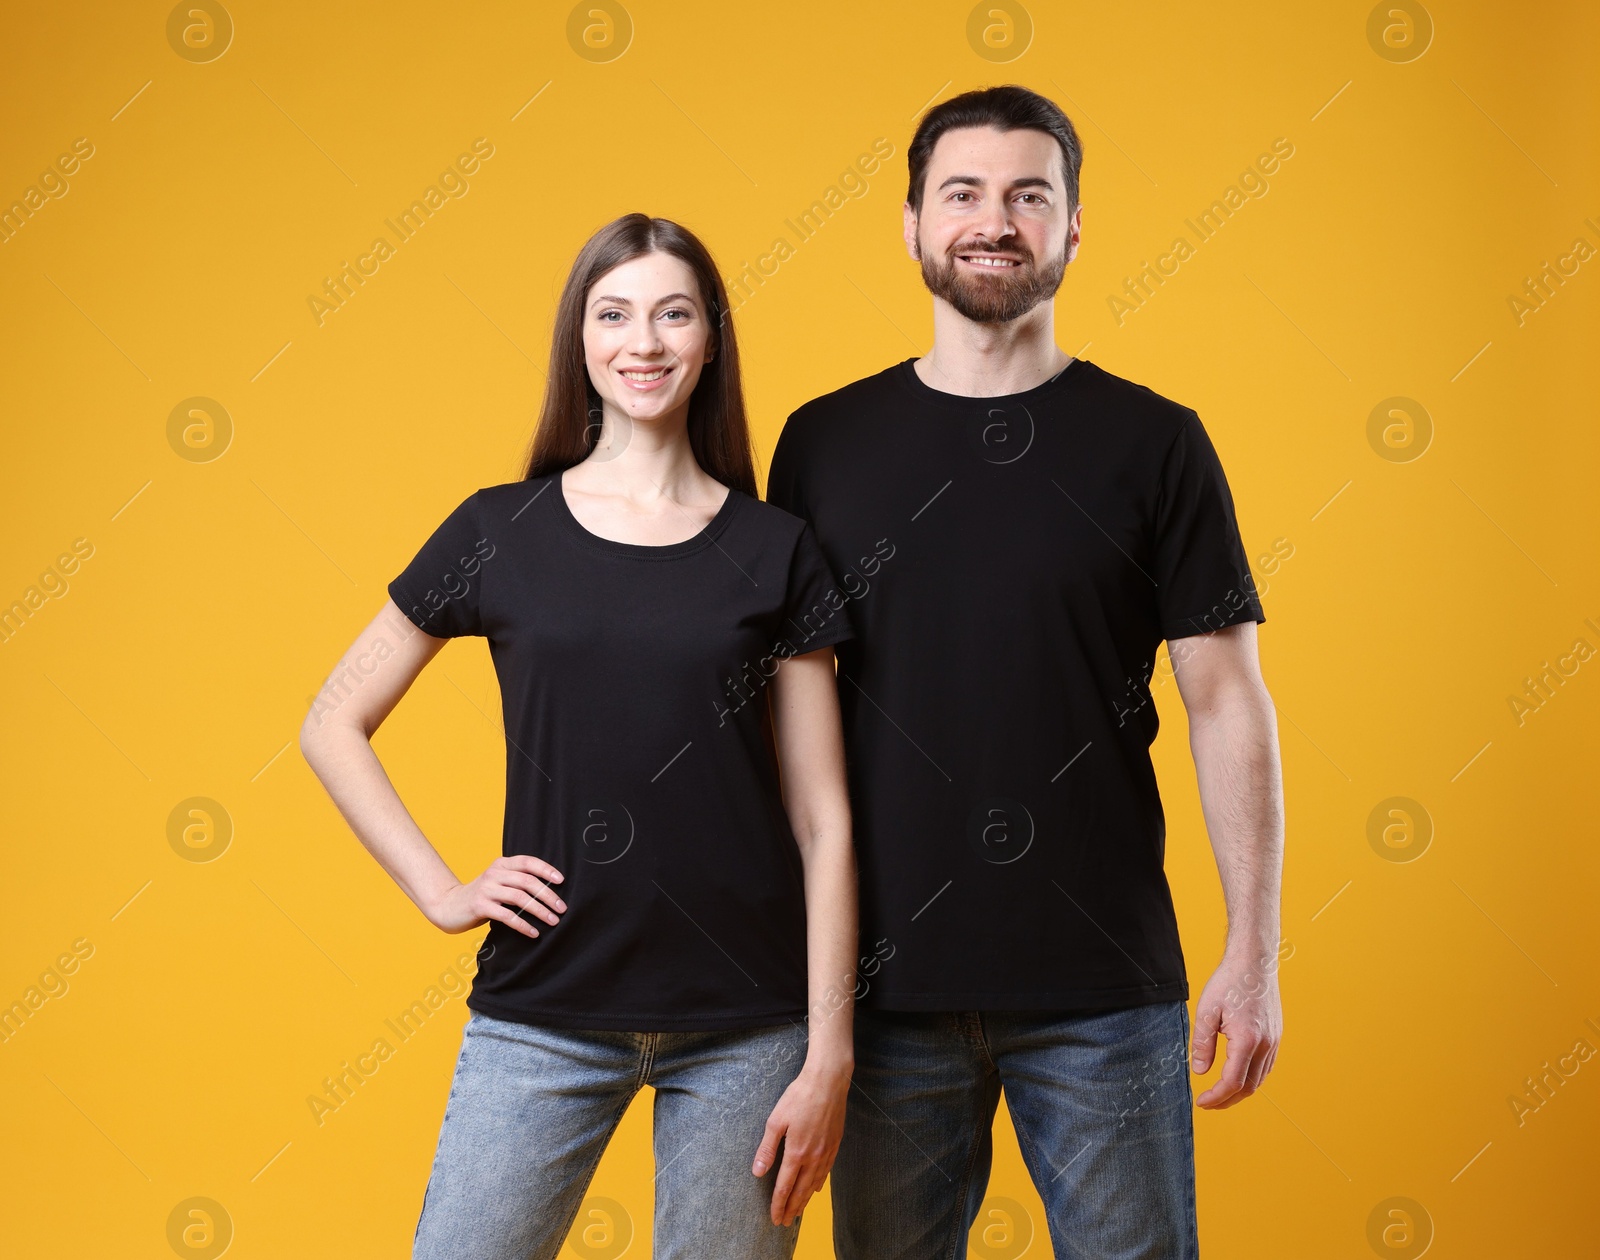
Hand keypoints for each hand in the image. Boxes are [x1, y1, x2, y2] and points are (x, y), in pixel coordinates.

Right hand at [424, 854, 565, 937]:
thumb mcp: (498, 882)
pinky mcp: (480, 906)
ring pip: (520, 898)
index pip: (528, 862)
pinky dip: (523, 925)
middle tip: (562, 908)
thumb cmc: (482, 896)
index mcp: (501, 864)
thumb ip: (516, 880)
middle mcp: (494, 873)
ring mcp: (486, 889)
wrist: (449, 906)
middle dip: (548, 895)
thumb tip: (549, 891)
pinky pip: (507, 916)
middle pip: (527, 881)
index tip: (561, 880)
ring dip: (540, 911)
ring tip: (553, 921)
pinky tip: (534, 932)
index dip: (546, 869)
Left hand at [751, 1057, 850, 1225]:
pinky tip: (814, 1189)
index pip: (785, 1187)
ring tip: (797, 1211)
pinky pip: (826, 1172)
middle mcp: (813, 1157)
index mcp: (796, 1152)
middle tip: (784, 1223)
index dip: (778, 1204)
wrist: (829, 1082)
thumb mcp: (777, 1120)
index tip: (774, 1218)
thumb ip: (767, 1148)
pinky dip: (818, 1185)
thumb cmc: (799, 1097)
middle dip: (791, 1208)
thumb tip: (758, 1172)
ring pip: (815, 1184)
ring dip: (805, 1201)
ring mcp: (826, 1152)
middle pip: (801, 1191)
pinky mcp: (835, 1145)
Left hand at [1191, 945, 1282, 1108]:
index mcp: (1247, 1040)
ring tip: (1220, 1094)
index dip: (1216, 1097)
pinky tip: (1237, 1077)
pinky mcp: (1276, 1036)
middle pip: (1249, 1087)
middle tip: (1208, 1104)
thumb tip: (1200, 1071)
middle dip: (1228, 1100)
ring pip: (1260, 1079)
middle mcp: (1265, 1045)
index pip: (1232, 1082)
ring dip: (1240, 1092)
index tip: (1201, 1102)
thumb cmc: (1229, 983)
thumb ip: (1203, 1043)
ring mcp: (1274, 1041)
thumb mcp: (1206, 1011)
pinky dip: (1251, 1079)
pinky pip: (1266, 1067)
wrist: (1254, 962)